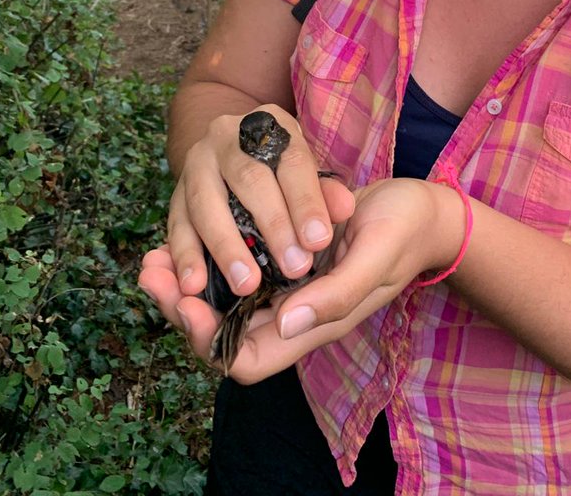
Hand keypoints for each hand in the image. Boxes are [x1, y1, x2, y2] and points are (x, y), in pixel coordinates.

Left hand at [138, 177, 466, 384]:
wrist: (420, 209)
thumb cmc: (402, 232)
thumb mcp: (374, 257)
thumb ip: (335, 295)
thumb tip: (283, 324)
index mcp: (312, 324)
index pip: (245, 361)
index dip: (209, 341)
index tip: (188, 300)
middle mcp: (291, 313)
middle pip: (221, 336)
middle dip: (180, 310)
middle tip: (150, 272)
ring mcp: (284, 287)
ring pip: (220, 304)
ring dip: (184, 286)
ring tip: (152, 259)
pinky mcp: (282, 258)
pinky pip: (232, 271)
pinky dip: (203, 260)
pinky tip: (182, 237)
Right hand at [155, 104, 355, 304]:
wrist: (233, 152)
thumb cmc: (280, 168)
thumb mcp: (305, 171)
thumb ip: (324, 192)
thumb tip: (345, 208)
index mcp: (269, 123)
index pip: (291, 160)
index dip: (306, 201)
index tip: (319, 241)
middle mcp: (227, 136)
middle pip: (249, 179)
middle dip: (273, 226)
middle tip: (294, 268)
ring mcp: (196, 162)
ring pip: (207, 203)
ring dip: (226, 247)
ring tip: (246, 285)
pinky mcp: (175, 192)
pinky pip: (177, 225)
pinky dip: (185, 256)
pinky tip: (195, 285)